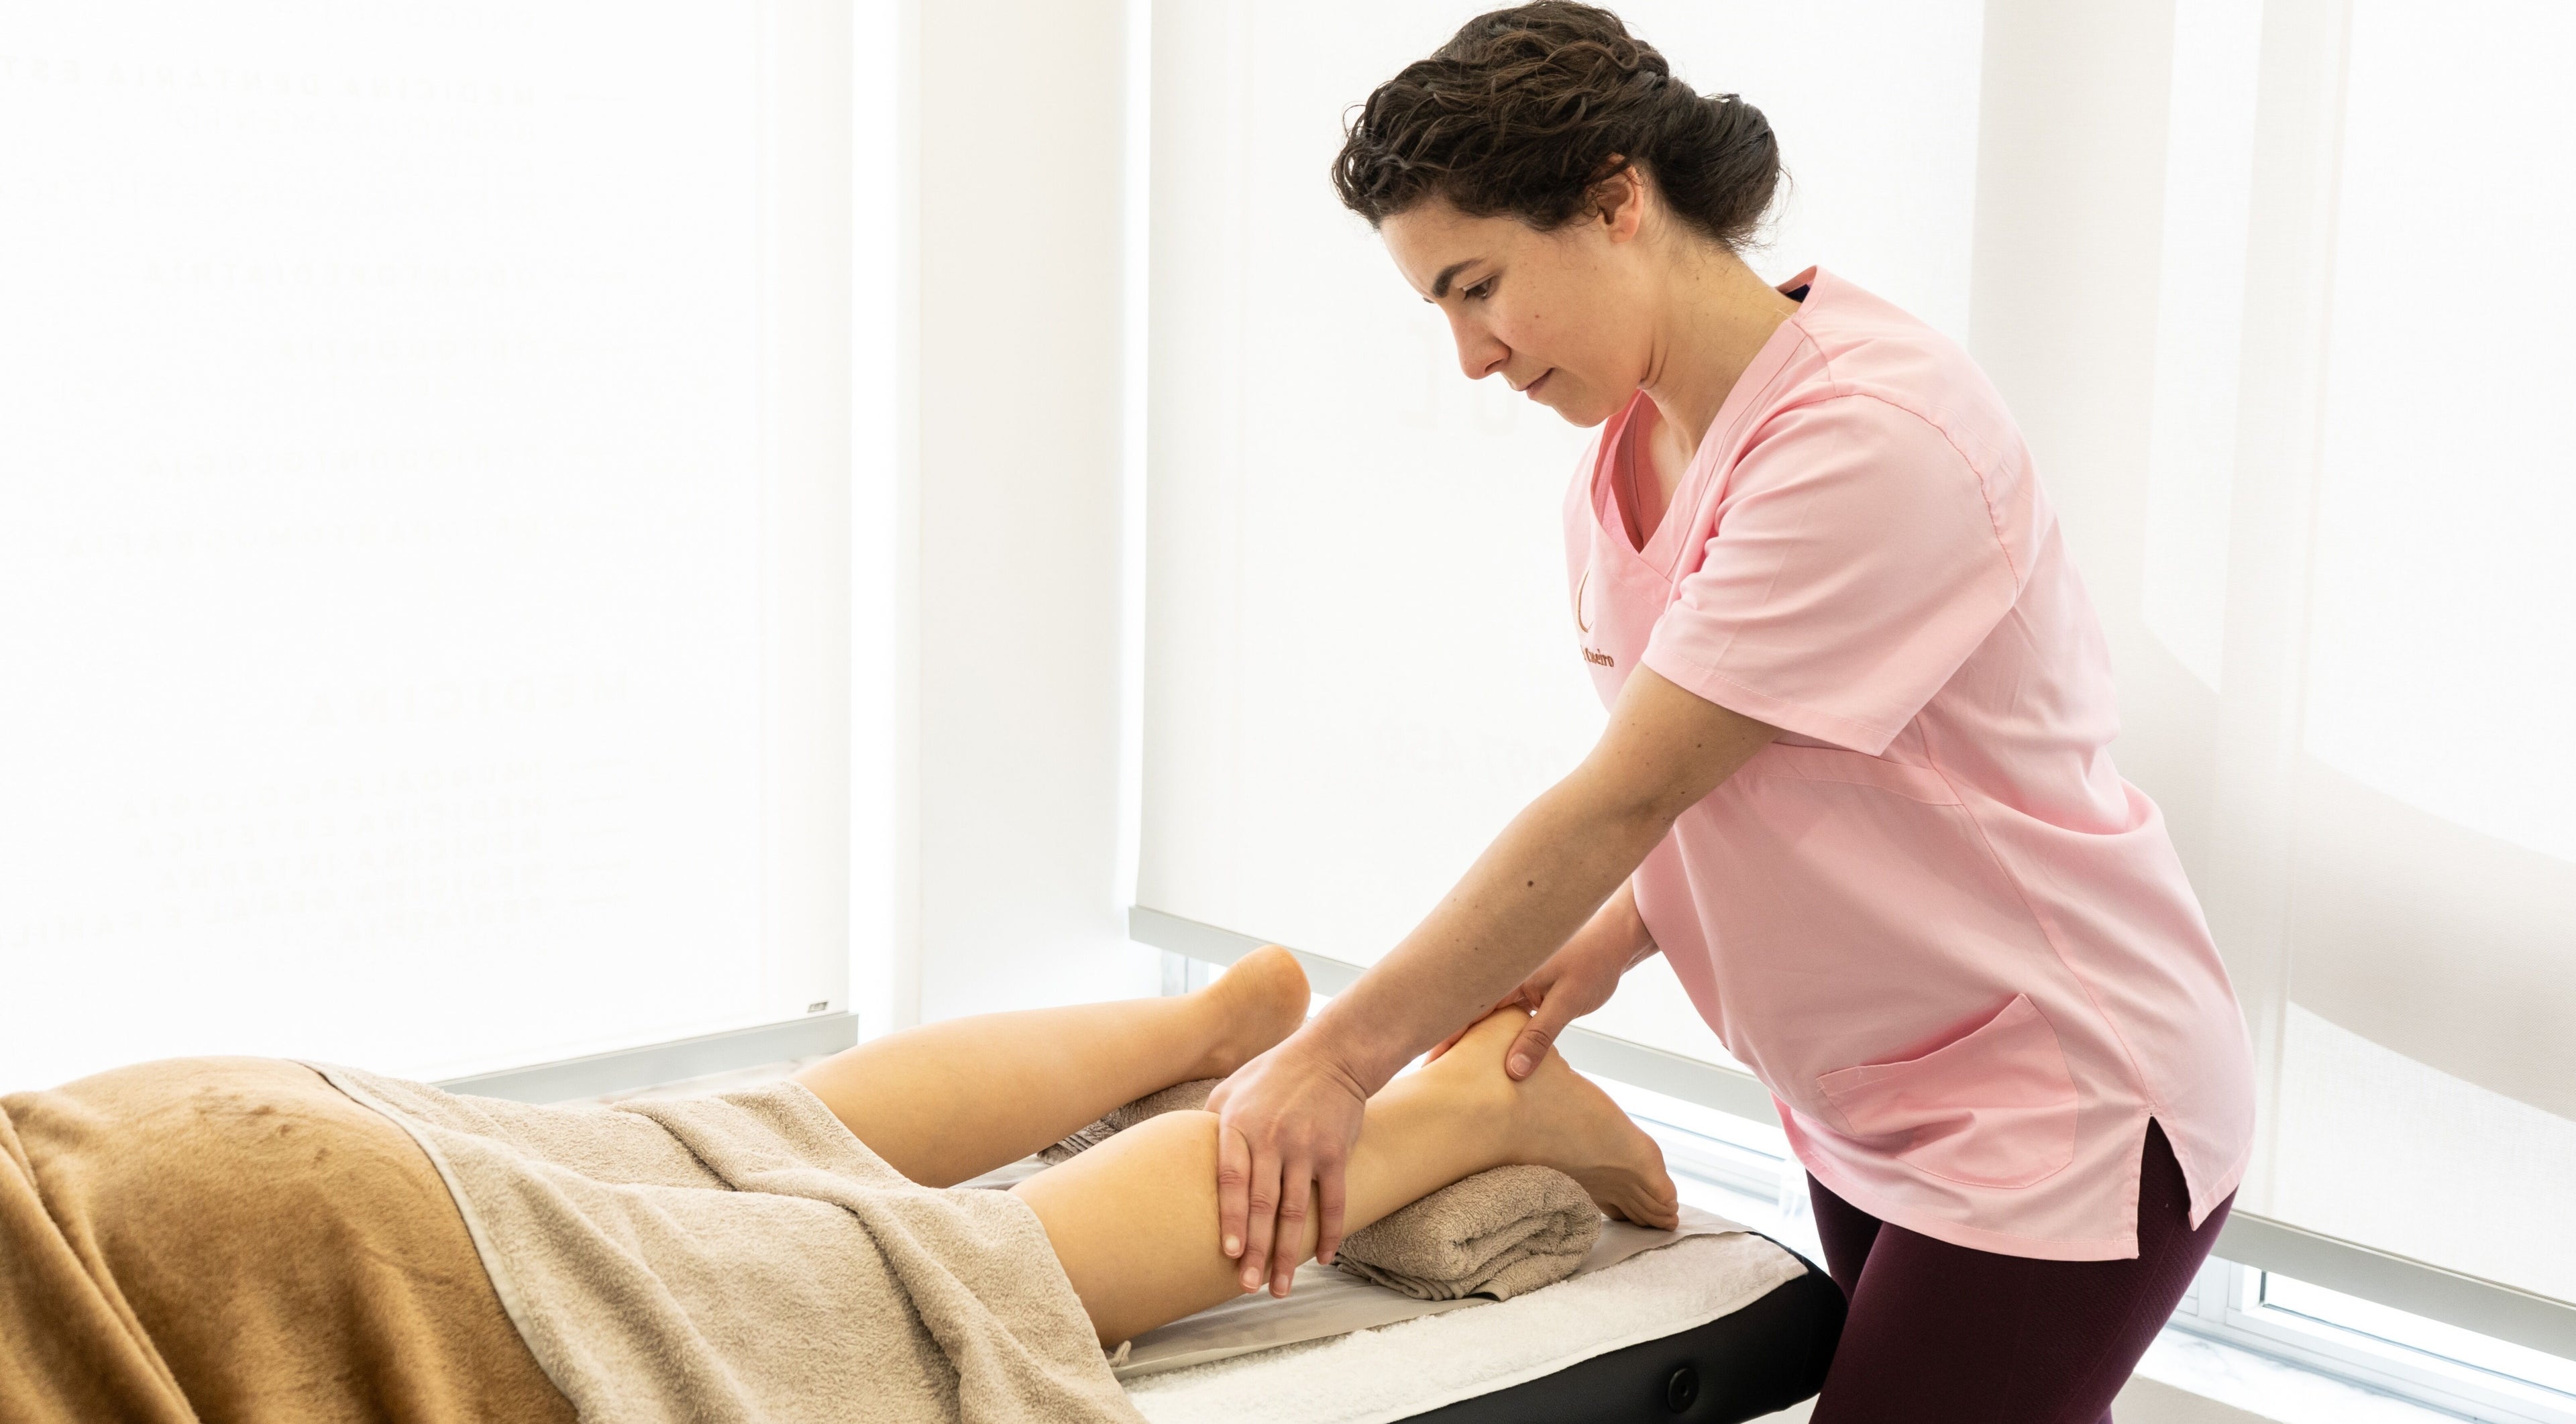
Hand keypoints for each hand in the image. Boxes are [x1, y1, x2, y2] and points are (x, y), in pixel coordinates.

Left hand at [1205, 1030, 1370, 1295]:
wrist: (1332, 1054)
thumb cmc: (1274, 1073)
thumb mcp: (1231, 1089)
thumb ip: (1211, 1125)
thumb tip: (1187, 1161)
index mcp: (1239, 1123)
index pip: (1231, 1180)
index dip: (1231, 1219)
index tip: (1230, 1254)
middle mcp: (1272, 1138)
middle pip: (1263, 1204)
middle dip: (1257, 1250)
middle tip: (1249, 1287)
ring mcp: (1306, 1147)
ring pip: (1296, 1211)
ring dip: (1289, 1253)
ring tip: (1281, 1287)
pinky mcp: (1335, 1153)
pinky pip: (1333, 1201)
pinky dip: (1330, 1232)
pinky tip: (1323, 1258)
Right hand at [1426, 913, 1634, 1079]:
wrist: (1615, 942)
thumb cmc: (1594, 964)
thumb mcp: (1567, 1002)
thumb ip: (1539, 1036)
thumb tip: (1513, 1072)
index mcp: (1506, 976)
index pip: (1465, 1010)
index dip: (1443, 1037)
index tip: (1428, 1064)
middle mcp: (1503, 978)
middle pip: (1466, 1014)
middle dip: (1447, 1041)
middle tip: (1430, 1074)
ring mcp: (1512, 984)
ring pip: (1482, 1017)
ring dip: (1470, 1040)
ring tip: (1452, 1070)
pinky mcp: (1524, 991)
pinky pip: (1501, 1017)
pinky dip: (1494, 1036)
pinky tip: (1488, 1057)